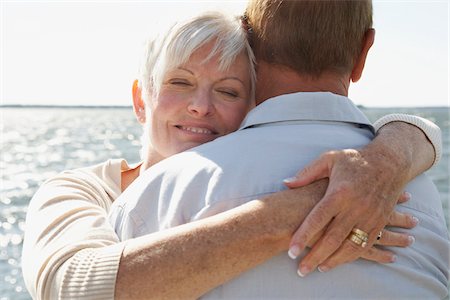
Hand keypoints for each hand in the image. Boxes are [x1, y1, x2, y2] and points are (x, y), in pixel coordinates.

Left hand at [284, 147, 411, 275]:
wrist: (390, 161)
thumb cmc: (355, 159)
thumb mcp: (329, 159)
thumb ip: (307, 173)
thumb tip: (286, 183)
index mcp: (339, 192)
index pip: (317, 219)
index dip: (303, 236)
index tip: (291, 252)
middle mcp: (355, 207)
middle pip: (331, 238)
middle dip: (315, 256)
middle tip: (301, 270)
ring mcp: (369, 216)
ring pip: (349, 246)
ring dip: (333, 260)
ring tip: (317, 269)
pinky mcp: (379, 221)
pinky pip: (365, 244)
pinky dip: (351, 256)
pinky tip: (339, 262)